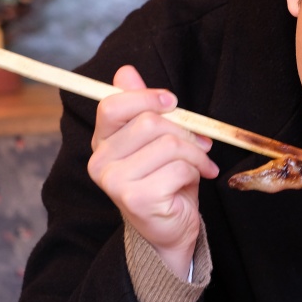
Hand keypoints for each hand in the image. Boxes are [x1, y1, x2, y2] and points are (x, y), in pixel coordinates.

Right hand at [87, 66, 218, 277]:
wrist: (169, 230)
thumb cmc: (165, 182)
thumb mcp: (155, 141)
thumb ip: (140, 108)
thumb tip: (126, 71)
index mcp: (102, 142)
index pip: (113, 105)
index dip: (146, 97)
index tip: (173, 103)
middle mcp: (100, 161)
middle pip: (149, 122)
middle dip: (185, 131)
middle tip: (201, 144)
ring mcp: (115, 182)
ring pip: (169, 144)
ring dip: (196, 155)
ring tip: (201, 165)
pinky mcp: (137, 199)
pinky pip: (179, 169)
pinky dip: (196, 172)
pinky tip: (194, 182)